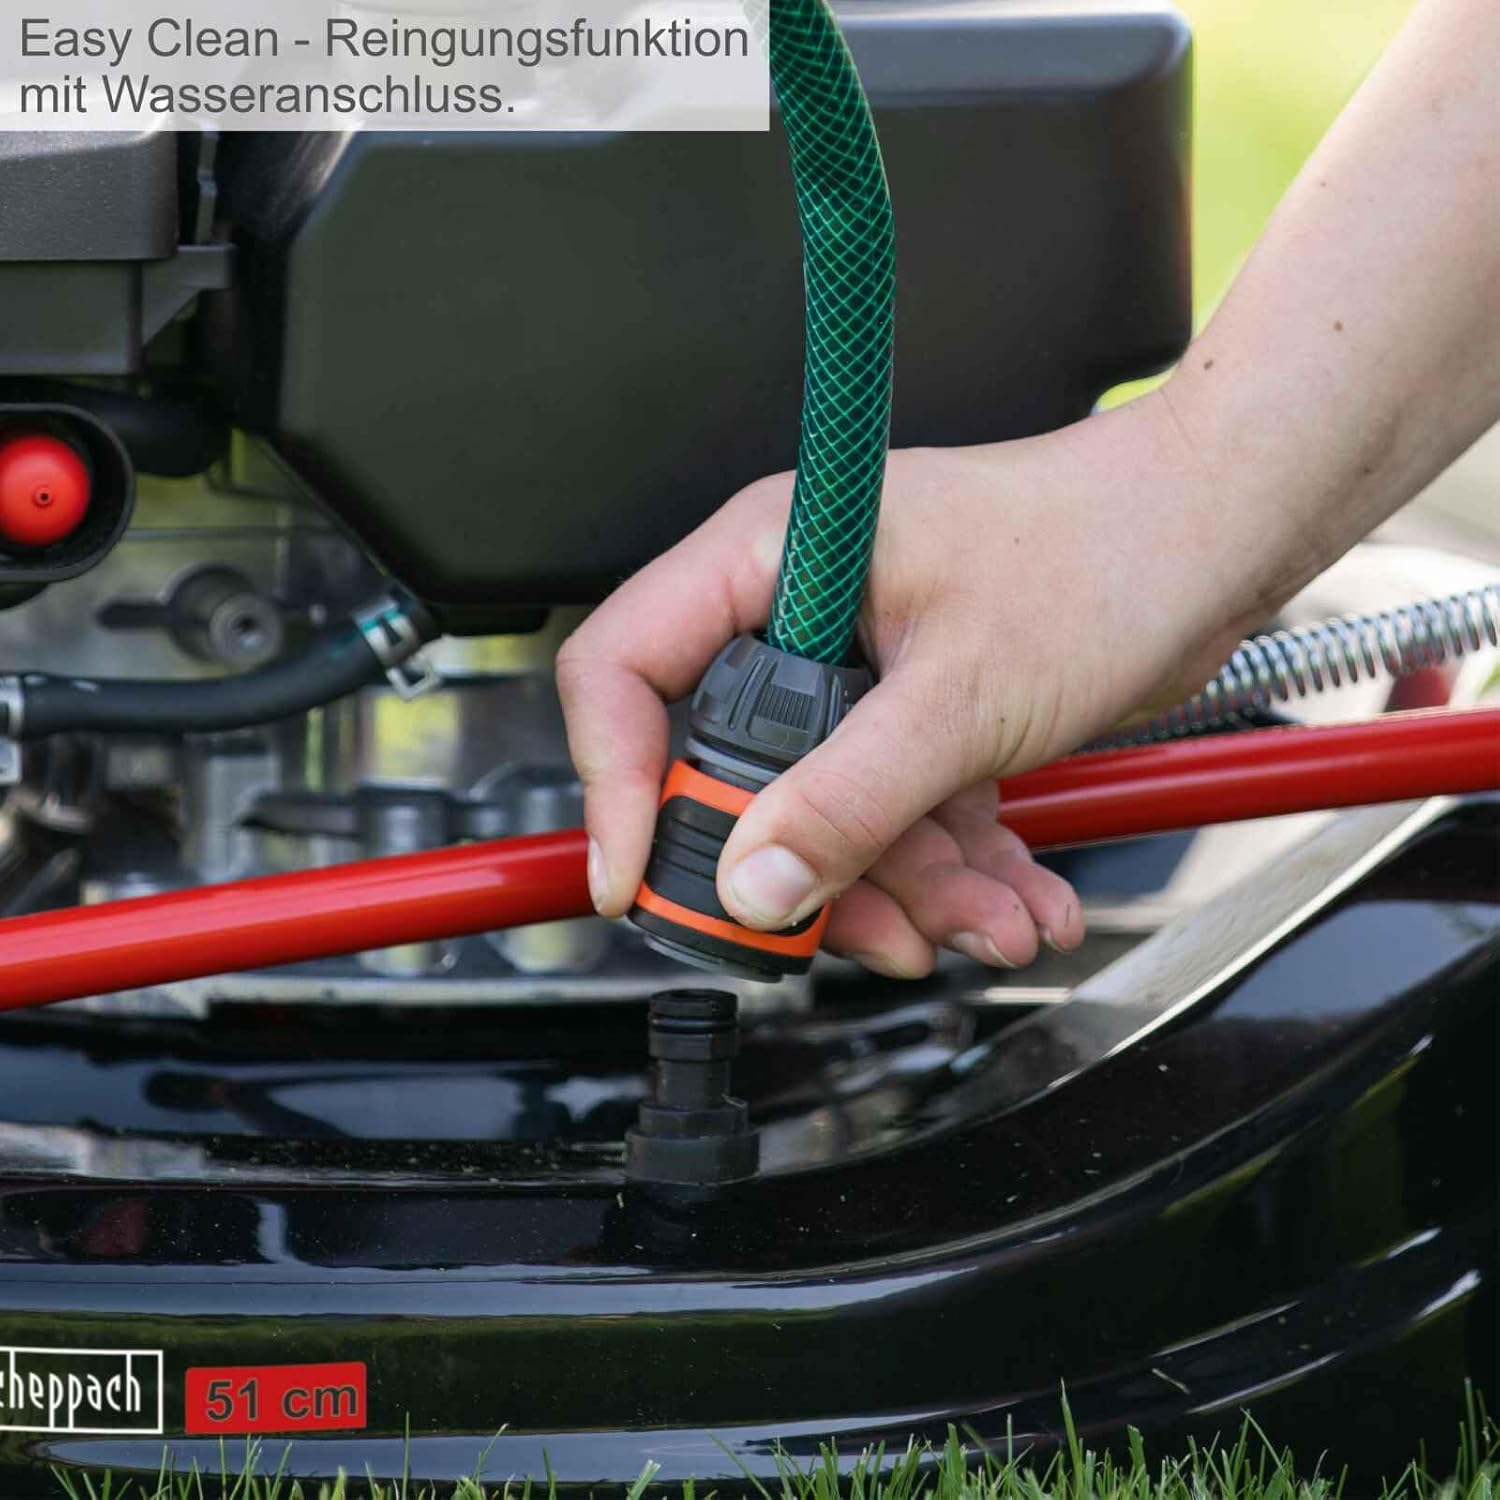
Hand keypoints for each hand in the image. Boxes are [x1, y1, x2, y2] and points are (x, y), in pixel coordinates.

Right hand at [558, 392, 1251, 977]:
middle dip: (809, 866)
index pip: (628, 668)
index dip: (617, 779)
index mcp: (771, 557)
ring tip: (993, 924)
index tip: (638, 880)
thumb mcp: (961, 699)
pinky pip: (900, 811)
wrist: (1224, 534)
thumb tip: (751, 886)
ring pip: (829, 810)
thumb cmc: (1107, 549)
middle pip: (734, 770)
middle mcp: (799, 609)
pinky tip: (1017, 900)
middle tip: (871, 932)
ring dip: (909, 887)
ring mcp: (861, 666)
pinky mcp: (919, 709)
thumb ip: (847, 800)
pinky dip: (955, 868)